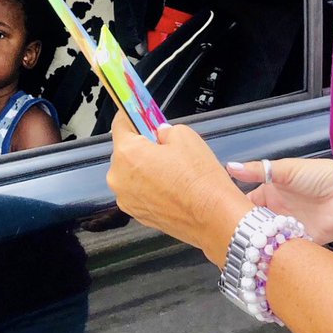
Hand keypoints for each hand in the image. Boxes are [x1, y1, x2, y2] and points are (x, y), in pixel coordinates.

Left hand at [107, 115, 250, 266]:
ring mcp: (126, 200)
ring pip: (131, 174)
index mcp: (127, 154)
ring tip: (173, 171)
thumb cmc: (199, 179)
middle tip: (165, 146)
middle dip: (142, 146)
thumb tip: (159, 134)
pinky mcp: (137, 215)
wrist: (213, 218)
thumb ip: (164, 130)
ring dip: (145, 168)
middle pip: (125, 152)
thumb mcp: (186, 136)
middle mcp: (119, 178)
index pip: (120, 125)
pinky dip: (150, 187)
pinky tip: (172, 187)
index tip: (139, 114)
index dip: (132, 116)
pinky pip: (139, 192)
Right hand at [226, 157, 332, 245]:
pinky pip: (287, 250)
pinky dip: (278, 253)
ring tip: (247, 249)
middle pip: (255, 225)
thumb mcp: (285, 169)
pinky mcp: (304, 241)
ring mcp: (290, 227)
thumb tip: (230, 166)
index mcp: (271, 192)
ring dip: (261, 243)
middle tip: (231, 240)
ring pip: (268, 239)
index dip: (235, 212)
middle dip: (245, 232)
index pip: (247, 205)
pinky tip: (268, 255)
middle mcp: (278, 211)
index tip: (220, 219)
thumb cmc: (321, 175)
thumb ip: (257, 171)